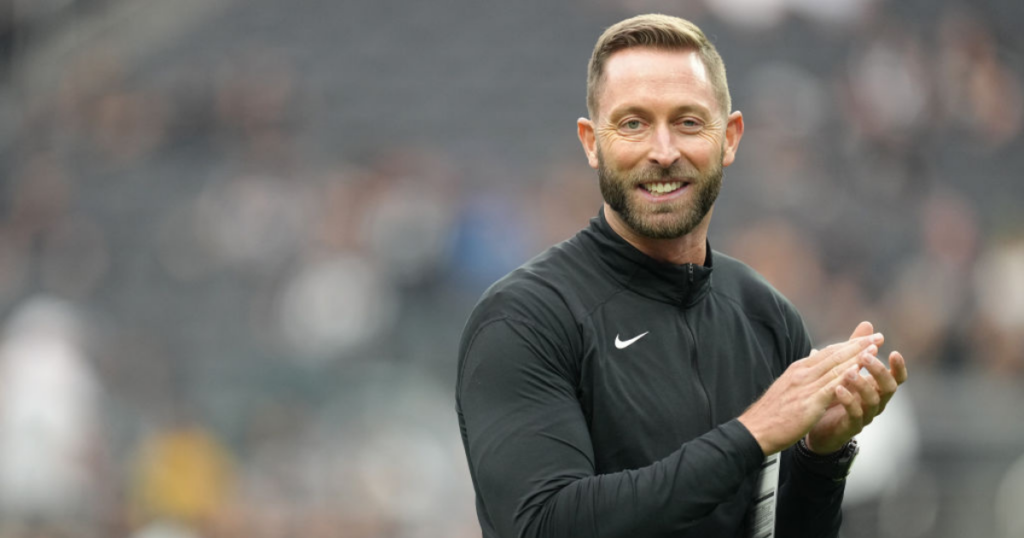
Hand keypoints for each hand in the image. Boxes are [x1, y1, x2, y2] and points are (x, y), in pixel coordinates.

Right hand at [738, 333, 882, 455]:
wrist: (755, 429)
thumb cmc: (771, 412)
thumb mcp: (787, 388)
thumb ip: (802, 377)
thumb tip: (813, 366)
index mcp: (798, 370)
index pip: (827, 352)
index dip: (848, 344)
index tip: (865, 338)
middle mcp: (802, 374)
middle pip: (834, 356)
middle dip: (858, 345)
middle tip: (878, 336)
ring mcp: (805, 387)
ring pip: (835, 368)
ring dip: (857, 357)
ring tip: (874, 349)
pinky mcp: (809, 403)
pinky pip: (831, 388)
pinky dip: (846, 378)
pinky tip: (859, 372)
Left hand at [804, 321, 908, 453]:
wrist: (816, 424)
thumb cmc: (835, 393)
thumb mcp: (845, 367)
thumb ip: (856, 348)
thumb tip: (868, 324)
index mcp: (877, 387)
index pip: (895, 377)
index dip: (898, 366)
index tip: (893, 351)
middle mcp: (876, 401)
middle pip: (888, 388)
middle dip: (879, 371)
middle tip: (866, 356)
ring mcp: (865, 415)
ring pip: (873, 401)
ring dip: (862, 384)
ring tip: (849, 371)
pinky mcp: (851, 426)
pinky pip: (855, 414)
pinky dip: (848, 401)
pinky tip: (837, 388)